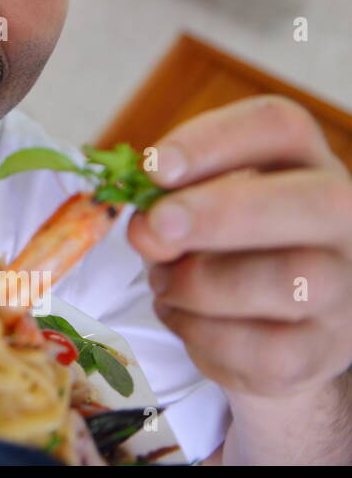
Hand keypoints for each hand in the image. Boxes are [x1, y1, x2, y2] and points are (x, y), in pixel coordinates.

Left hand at [127, 95, 351, 400]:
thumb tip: (146, 228)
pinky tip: (185, 318)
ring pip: (287, 282)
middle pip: (312, 202)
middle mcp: (344, 218)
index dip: (213, 140)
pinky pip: (263, 350)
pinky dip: (203, 335)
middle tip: (155, 228)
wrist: (270, 324)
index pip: (279, 125)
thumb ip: (166, 204)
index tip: (155, 167)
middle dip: (220, 214)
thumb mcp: (194, 206)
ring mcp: (344, 288)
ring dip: (200, 284)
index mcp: (304, 162)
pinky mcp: (321, 352)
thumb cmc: (224, 245)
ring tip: (165, 282)